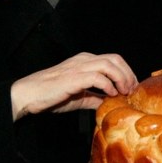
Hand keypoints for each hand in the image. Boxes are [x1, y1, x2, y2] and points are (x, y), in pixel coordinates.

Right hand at [10, 52, 136, 119]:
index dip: (126, 72)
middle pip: (115, 59)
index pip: (113, 60)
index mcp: (85, 60)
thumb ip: (95, 97)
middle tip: (132, 90)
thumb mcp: (78, 96)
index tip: (132, 87)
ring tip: (124, 92)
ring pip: (109, 64)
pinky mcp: (73, 77)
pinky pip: (97, 77)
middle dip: (128, 74)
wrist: (29, 94)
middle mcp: (84, 59)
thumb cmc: (51, 94)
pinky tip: (110, 95)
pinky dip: (108, 85)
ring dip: (121, 78)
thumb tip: (110, 103)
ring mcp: (78, 66)